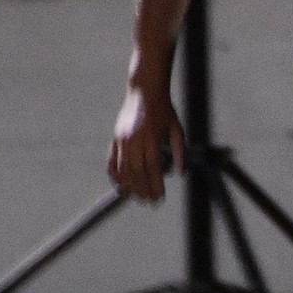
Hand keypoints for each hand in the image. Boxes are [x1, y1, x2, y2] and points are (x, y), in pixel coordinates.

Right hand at [107, 83, 185, 201]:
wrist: (144, 91)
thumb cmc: (164, 110)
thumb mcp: (177, 129)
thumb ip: (180, 152)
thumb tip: (181, 174)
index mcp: (151, 138)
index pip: (152, 168)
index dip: (155, 185)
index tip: (160, 197)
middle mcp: (135, 140)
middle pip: (137, 172)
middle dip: (143, 189)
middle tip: (149, 201)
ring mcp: (122, 139)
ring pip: (123, 169)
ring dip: (129, 186)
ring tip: (136, 197)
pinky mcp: (115, 138)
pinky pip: (112, 161)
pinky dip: (115, 175)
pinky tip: (121, 185)